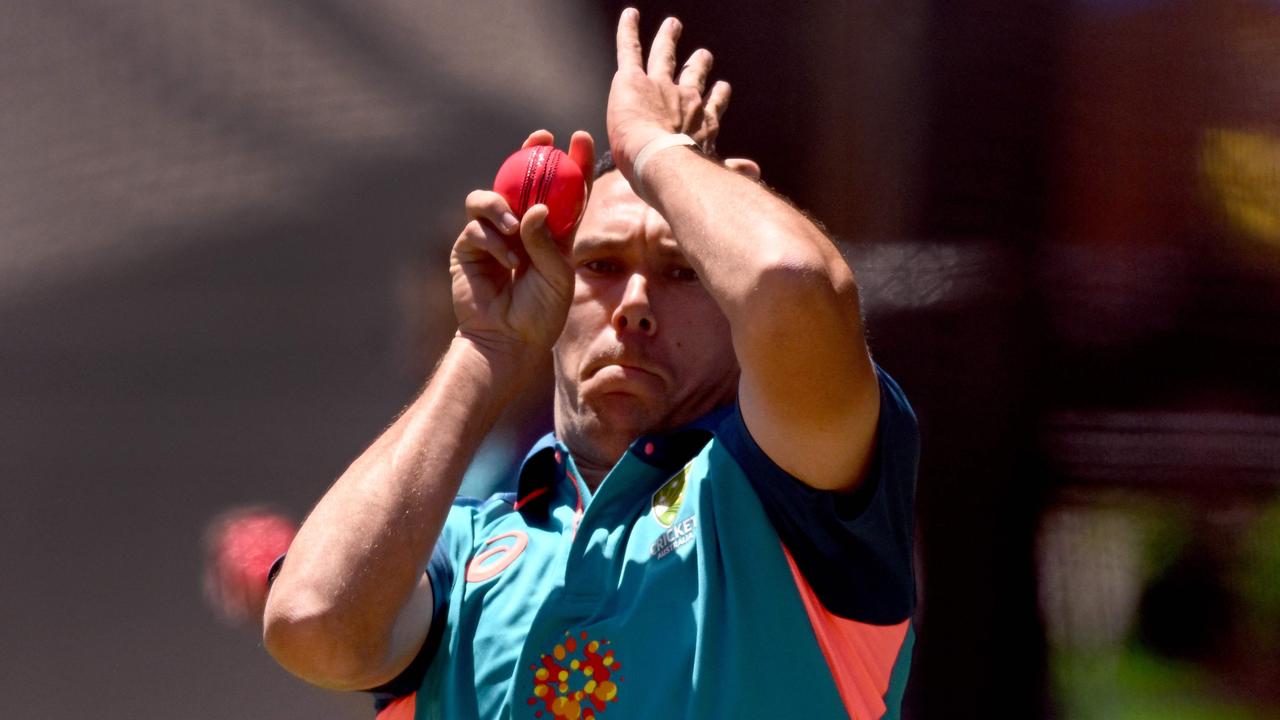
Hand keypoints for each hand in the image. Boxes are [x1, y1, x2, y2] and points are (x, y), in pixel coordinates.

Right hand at [449, 130, 595, 354]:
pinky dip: (494, 242)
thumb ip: (548, 242)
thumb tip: (534, 207)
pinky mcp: (469, 247)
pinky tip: (508, 264)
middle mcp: (521, 227)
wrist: (508, 340)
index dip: (573, 161)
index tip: (580, 137)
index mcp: (552, 232)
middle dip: (530, 152)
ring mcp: (492, 235)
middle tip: (541, 137)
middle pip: (522, 179)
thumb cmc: (541, 312)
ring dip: (501, 204)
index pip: (564, 189)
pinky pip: (476, 227)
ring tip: (514, 226)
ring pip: (489, 196)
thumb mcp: (557, 276)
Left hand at [607, 9, 730, 180]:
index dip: (718, 98)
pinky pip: (630, 49)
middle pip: (693, 76)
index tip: (723, 88)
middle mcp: (685, 100)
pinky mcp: (631, 81)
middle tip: (704, 54)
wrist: (662, 163)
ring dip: (668, 39)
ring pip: (664, 55)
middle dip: (699, 64)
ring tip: (672, 25)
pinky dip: (629, 31)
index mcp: (703, 124)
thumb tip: (756, 173)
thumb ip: (733, 171)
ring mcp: (659, 86)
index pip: (713, 107)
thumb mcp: (715, 175)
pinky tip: (629, 15)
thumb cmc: (685, 177)